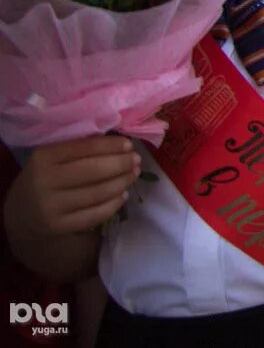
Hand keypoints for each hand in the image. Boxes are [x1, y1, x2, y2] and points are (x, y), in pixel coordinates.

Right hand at [4, 135, 140, 240]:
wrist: (21, 214)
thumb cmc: (45, 177)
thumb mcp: (53, 158)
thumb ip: (79, 148)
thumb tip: (120, 142)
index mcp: (44, 157)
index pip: (84, 148)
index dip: (111, 146)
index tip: (129, 145)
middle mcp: (45, 181)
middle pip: (94, 171)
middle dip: (121, 164)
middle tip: (136, 160)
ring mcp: (51, 206)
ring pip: (98, 193)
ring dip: (122, 182)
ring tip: (134, 174)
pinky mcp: (59, 226)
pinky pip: (95, 214)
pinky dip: (114, 203)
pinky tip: (123, 194)